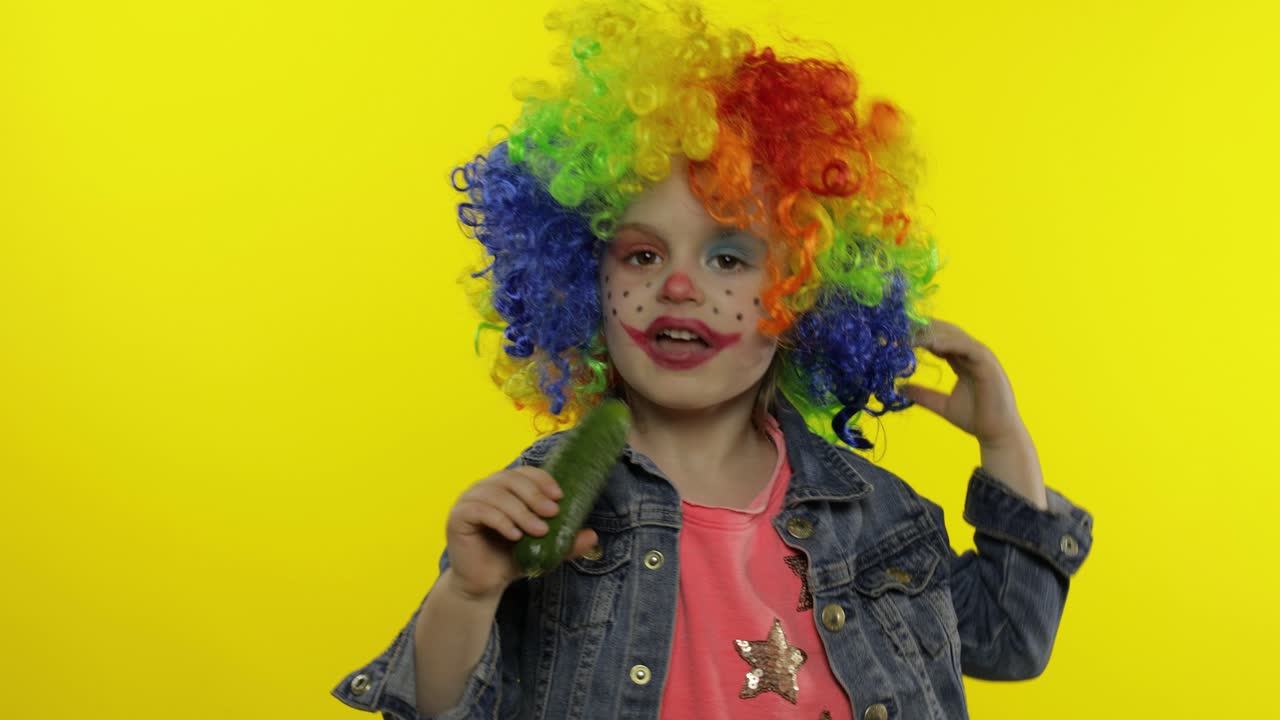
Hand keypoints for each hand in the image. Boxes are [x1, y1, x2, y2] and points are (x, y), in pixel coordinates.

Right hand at [443, 466, 598, 601]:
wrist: (484, 584)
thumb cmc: (511, 559)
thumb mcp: (543, 549)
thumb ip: (565, 542)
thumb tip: (592, 535)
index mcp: (504, 488)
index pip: (523, 473)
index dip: (541, 480)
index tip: (560, 496)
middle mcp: (485, 489)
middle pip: (510, 479)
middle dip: (534, 495)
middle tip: (552, 513)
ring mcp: (468, 501)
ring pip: (497, 494)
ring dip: (521, 511)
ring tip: (537, 531)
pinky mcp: (457, 517)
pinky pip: (479, 510)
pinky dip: (500, 520)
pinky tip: (515, 535)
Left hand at [899, 318, 1026, 447]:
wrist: (996, 434)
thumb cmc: (975, 418)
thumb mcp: (942, 405)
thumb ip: (923, 395)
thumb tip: (900, 389)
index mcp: (962, 360)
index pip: (940, 340)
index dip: (921, 336)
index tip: (898, 336)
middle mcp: (972, 354)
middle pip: (946, 332)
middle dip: (924, 329)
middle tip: (901, 328)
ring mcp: (981, 357)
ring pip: (955, 336)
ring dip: (933, 334)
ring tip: (911, 335)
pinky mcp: (988, 364)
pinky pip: (968, 347)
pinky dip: (950, 343)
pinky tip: (933, 344)